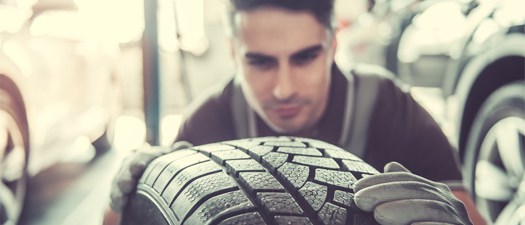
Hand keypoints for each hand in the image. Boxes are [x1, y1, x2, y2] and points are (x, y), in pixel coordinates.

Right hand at [109, 141, 192, 212]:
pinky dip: (115, 201)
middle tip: (127, 185)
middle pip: (126, 171)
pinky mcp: (117, 190)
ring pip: (117, 184)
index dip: (139, 162)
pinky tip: (118, 207)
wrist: (147, 172)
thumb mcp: (169, 157)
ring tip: (121, 201)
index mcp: (143, 156)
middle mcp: (130, 164)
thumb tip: (186, 146)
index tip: (138, 168)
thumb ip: (176, 152)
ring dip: (118, 192)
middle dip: (125, 178)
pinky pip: (113, 195)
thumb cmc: (161, 164)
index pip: (141, 157)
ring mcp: (121, 177)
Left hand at [353, 162, 472, 224]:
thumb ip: (404, 193)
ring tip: (379, 214)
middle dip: (385, 192)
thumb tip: (391, 165)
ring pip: (431, 207)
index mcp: (437, 194)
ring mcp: (460, 222)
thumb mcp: (411, 213)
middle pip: (416, 189)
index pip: (407, 179)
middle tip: (360, 200)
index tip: (356, 187)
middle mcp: (451, 205)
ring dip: (403, 208)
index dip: (381, 181)